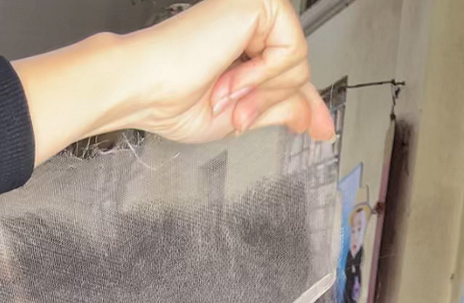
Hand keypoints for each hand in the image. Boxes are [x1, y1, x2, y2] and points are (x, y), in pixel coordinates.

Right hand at [13, 0, 333, 165]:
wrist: (143, 87)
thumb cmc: (170, 100)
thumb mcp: (236, 115)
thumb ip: (277, 109)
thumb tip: (310, 117)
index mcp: (242, 50)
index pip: (287, 74)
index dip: (306, 104)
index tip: (321, 128)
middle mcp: (250, 26)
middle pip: (296, 71)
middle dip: (265, 103)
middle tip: (233, 115)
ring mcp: (256, 12)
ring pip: (296, 63)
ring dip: (259, 93)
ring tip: (223, 95)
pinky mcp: (260, 4)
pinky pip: (289, 51)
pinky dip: (260, 77)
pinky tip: (230, 78)